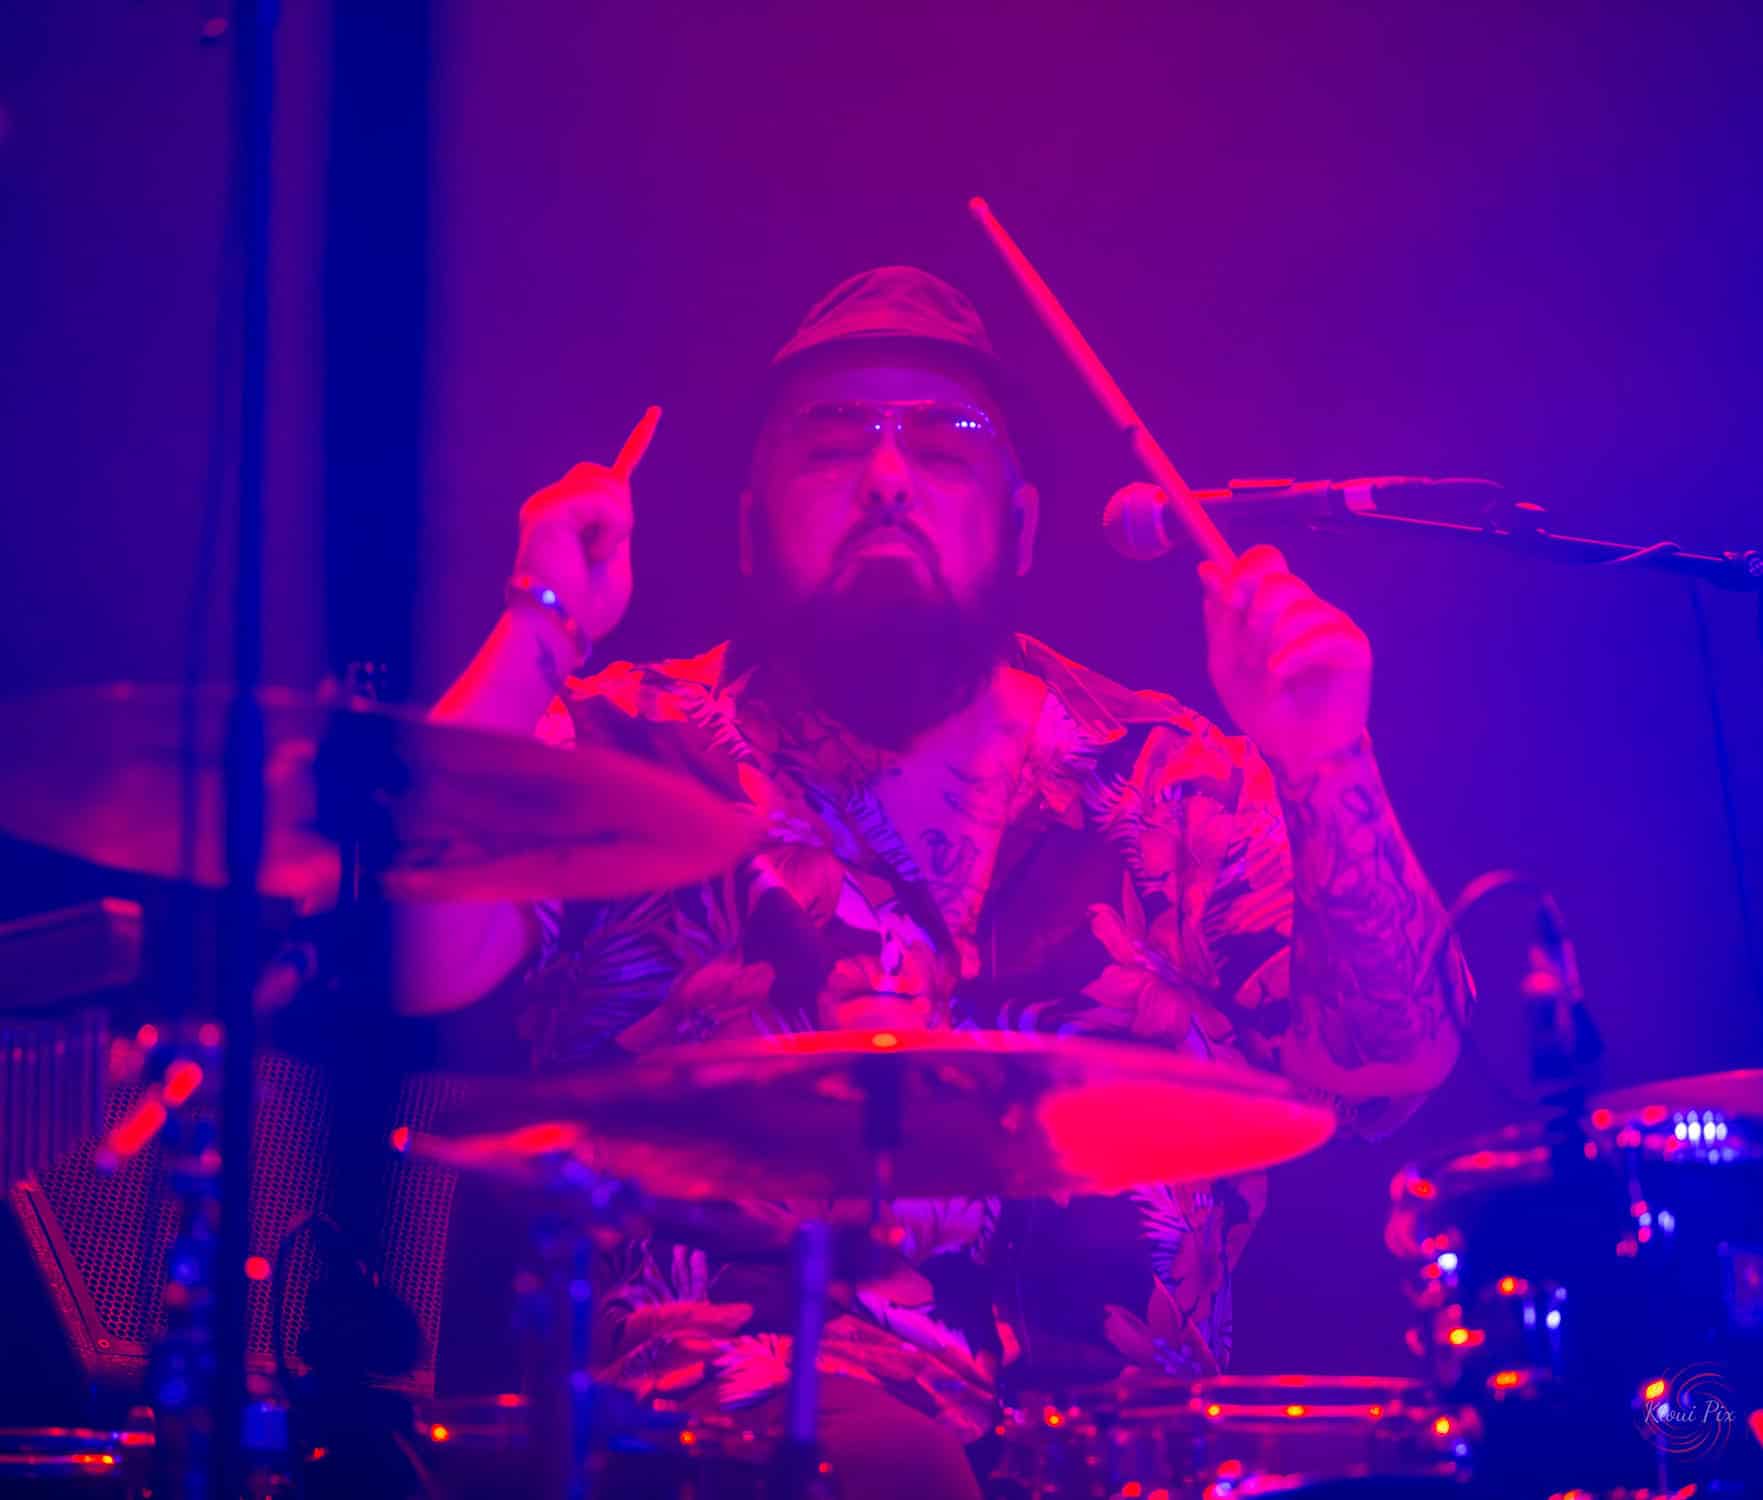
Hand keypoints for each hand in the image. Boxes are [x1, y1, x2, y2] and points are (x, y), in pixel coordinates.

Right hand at [512, 406, 659, 647]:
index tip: (656, 414)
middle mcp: (554, 504)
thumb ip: (619, 529)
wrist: (558, 627)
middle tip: (603, 553)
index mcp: (570, 517)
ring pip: (607, 484)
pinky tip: (591, 552)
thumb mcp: (616, 563)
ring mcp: (547, 503)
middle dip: (621, 514)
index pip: (605, 475)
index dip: (637, 443)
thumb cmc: (586, 608)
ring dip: (616, 524)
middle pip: (609, 476)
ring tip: (595, 555)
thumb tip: (621, 497)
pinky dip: (610, 530)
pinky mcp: (548, 508)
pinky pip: (603, 502)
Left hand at [1198, 544, 1371, 778]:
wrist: (1293, 750)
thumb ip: (1219, 617)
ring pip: (1298, 607)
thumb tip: (1206, 568)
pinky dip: (1294, 654)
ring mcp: (1329, 623)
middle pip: (1278, 581)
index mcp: (1272, 606)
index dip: (1246, 571)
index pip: (1265, 559)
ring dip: (1272, 645)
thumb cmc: (1261, 707)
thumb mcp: (1224, 663)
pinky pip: (1323, 633)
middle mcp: (1303, 607)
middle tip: (1248, 659)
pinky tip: (1281, 674)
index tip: (1232, 600)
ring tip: (1268, 675)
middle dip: (1253, 622)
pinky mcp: (1352, 645)